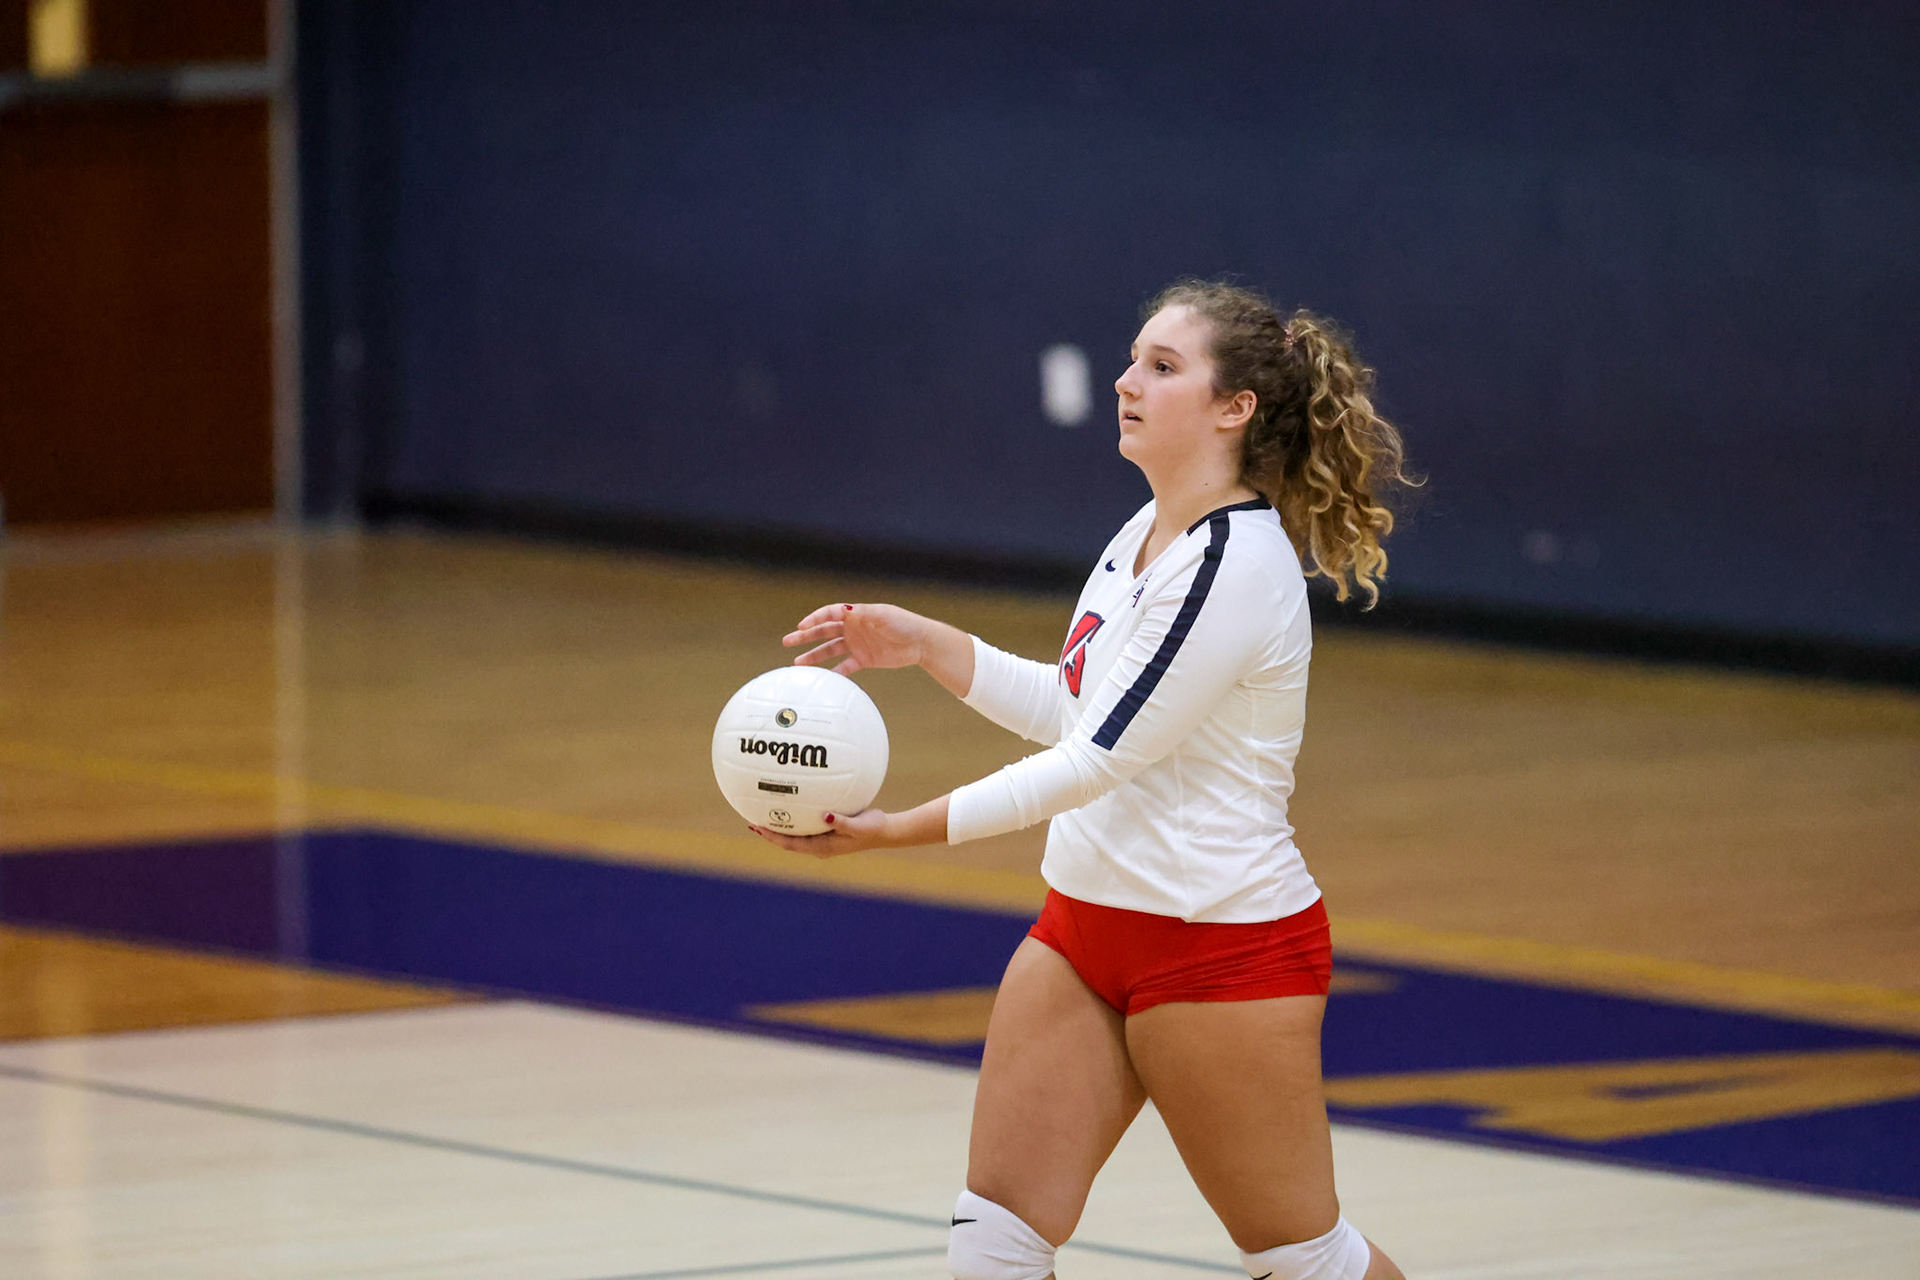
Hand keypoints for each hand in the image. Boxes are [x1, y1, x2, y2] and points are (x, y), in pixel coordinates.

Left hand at [748, 807, 891, 857]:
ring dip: (779, 828)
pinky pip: (805, 826)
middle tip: (751, 822)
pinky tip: (792, 805)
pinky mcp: (828, 831)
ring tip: (763, 815)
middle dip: (769, 833)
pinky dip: (794, 819)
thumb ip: (842, 821)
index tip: (757, 828)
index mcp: (823, 847)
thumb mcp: (859, 825)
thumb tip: (825, 815)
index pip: (790, 844)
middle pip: (787, 841)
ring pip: (795, 835)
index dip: (772, 837)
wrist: (885, 831)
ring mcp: (823, 839)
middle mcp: (819, 846)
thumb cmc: (873, 828)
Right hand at [783, 602, 927, 675]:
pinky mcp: (864, 659)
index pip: (829, 614)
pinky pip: (845, 667)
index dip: (814, 619)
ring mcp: (857, 644)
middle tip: (788, 641)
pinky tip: (823, 678)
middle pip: (824, 631)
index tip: (802, 626)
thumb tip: (844, 610)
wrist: (920, 642)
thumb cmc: (904, 624)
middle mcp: (854, 628)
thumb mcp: (883, 615)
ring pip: (830, 649)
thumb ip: (863, 614)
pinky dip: (835, 672)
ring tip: (797, 663)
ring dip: (814, 655)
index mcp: (856, 614)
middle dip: (805, 635)